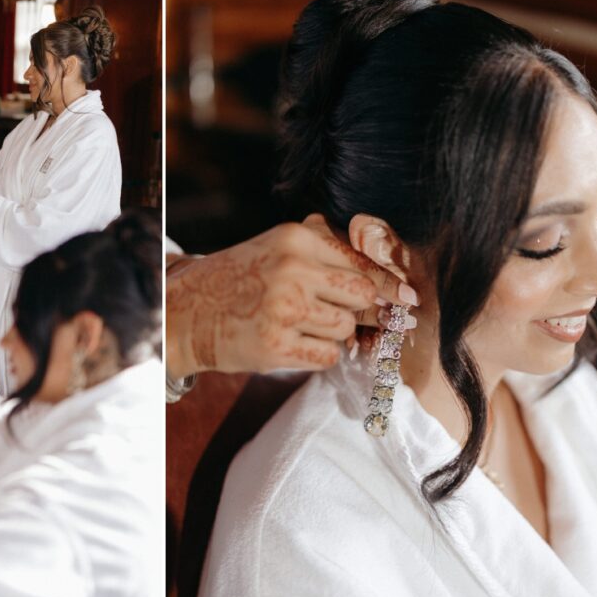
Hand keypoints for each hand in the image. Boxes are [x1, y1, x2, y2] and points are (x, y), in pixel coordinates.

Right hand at [166, 213, 418, 377]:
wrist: (186, 311)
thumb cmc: (239, 279)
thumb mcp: (275, 247)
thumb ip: (324, 249)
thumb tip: (388, 277)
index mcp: (295, 240)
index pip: (361, 263)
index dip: (390, 284)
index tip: (410, 298)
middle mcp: (291, 271)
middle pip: (362, 297)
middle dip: (366, 311)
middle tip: (360, 318)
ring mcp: (283, 310)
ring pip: (346, 329)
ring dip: (334, 333)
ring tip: (303, 325)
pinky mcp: (275, 347)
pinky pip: (327, 356)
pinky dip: (319, 353)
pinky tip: (294, 342)